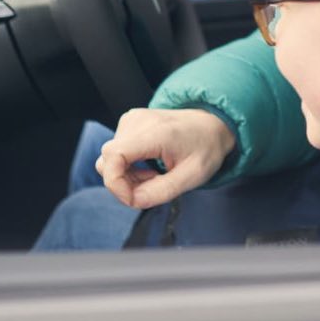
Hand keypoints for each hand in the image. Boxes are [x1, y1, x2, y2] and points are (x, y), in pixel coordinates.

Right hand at [95, 106, 235, 209]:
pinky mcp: (129, 122)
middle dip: (124, 184)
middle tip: (152, 187)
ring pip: (109, 159)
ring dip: (126, 177)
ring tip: (154, 176)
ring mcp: (132, 119)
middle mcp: (138, 121)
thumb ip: (162, 191)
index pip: (113, 156)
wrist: (212, 124)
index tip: (133, 198)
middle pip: (107, 161)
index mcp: (156, 132)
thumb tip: (133, 200)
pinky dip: (127, 166)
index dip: (115, 184)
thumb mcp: (193, 176)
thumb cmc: (205, 148)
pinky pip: (115, 153)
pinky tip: (148, 166)